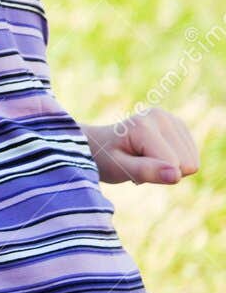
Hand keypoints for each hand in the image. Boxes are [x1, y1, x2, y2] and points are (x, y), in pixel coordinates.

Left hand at [86, 108, 201, 185]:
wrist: (100, 145)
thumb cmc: (105, 159)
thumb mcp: (118, 169)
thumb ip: (145, 171)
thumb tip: (176, 175)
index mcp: (143, 126)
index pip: (173, 165)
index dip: (156, 175)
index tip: (132, 165)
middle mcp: (161, 116)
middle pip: (187, 164)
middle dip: (164, 171)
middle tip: (138, 162)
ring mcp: (172, 119)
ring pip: (192, 162)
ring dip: (169, 167)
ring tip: (144, 158)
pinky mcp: (179, 126)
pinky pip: (192, 157)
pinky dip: (174, 162)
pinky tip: (154, 154)